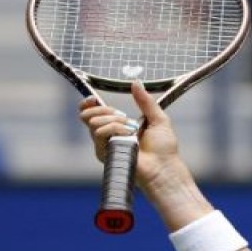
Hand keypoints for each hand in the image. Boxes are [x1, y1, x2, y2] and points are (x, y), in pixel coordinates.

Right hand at [77, 82, 211, 229]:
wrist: (164, 167)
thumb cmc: (164, 149)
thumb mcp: (158, 119)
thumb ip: (146, 102)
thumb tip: (136, 83)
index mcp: (116, 127)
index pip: (91, 113)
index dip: (88, 104)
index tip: (93, 99)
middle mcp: (107, 136)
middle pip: (87, 115)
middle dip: (105, 110)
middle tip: (123, 116)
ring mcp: (104, 146)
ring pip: (93, 123)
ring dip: (114, 121)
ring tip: (130, 130)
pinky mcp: (104, 154)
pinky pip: (99, 133)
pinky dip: (115, 130)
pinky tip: (128, 137)